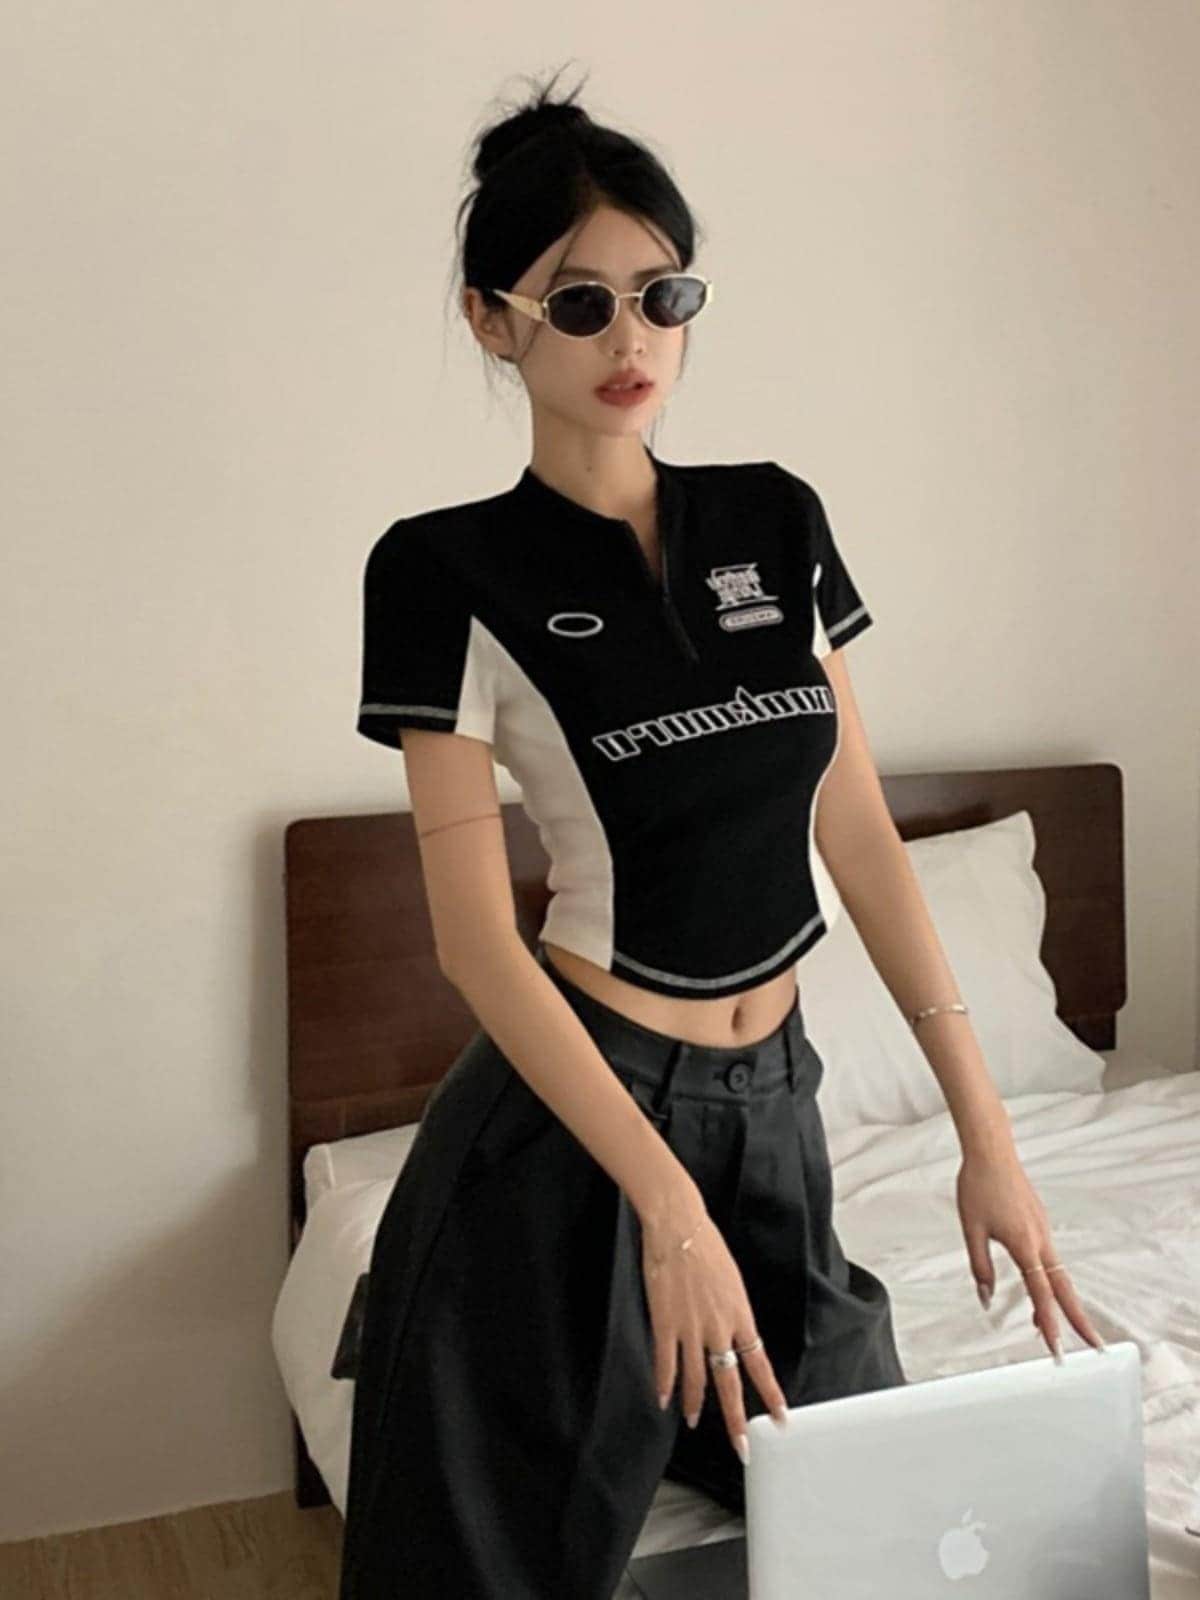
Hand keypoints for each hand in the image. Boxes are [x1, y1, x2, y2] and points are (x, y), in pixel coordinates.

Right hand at [640, 1206, 788, 1461]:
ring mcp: (690, 1328)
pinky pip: (666, 1363)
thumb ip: (729, 1309)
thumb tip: (727, 1329)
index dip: (771, 1393)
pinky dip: (664, 1384)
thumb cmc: (704, 1243)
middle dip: (735, 1419)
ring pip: (696, 1379)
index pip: (760, 1363)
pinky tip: (663, 1398)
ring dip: (694, 1405)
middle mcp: (719, 1327)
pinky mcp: (665, 1322)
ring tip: (691, 1421)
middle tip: (742, 1447)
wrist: (678, 1225)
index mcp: (740, 1313)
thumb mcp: (729, 1278)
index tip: (781, 1418)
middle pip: (730, 1383)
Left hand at [956, 1144, 1106, 1359]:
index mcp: (1024, 1244)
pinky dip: (1052, 1281)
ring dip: (1062, 1303)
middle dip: (1079, 1320)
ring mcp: (1044, 1231)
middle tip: (1095, 1348)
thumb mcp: (971, 1230)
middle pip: (1065, 1289)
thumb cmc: (978, 1186)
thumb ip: (980, 1268)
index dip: (1049, 1323)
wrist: (991, 1152)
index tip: (1057, 1349)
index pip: (1041, 1294)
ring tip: (1054, 1330)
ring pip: (1059, 1275)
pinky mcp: (1040, 1224)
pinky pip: (1051, 1260)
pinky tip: (1041, 1289)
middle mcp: (1041, 1240)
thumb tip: (986, 1298)